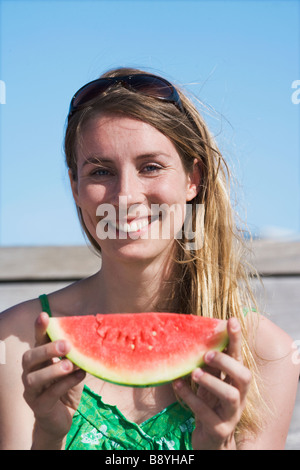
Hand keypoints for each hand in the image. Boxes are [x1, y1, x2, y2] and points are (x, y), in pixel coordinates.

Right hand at [22, 312, 85, 446]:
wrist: (62, 419)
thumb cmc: (67, 388)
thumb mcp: (73, 368)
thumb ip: (76, 355)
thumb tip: (92, 335)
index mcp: (39, 360)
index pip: (36, 341)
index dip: (39, 328)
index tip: (44, 315)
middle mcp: (30, 373)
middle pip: (29, 358)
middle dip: (46, 350)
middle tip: (65, 345)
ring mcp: (32, 392)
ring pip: (33, 378)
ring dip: (53, 369)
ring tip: (70, 364)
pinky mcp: (39, 407)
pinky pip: (49, 395)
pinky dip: (64, 384)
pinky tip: (79, 376)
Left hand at [173, 317, 251, 449]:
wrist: (210, 442)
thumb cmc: (208, 406)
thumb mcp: (209, 384)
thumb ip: (208, 366)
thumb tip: (197, 337)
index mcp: (235, 382)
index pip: (238, 357)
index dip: (236, 339)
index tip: (231, 320)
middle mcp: (239, 397)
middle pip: (244, 376)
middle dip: (228, 363)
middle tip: (208, 354)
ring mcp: (230, 414)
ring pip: (230, 396)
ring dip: (212, 381)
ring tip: (194, 372)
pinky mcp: (218, 429)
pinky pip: (206, 412)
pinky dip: (191, 397)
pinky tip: (178, 384)